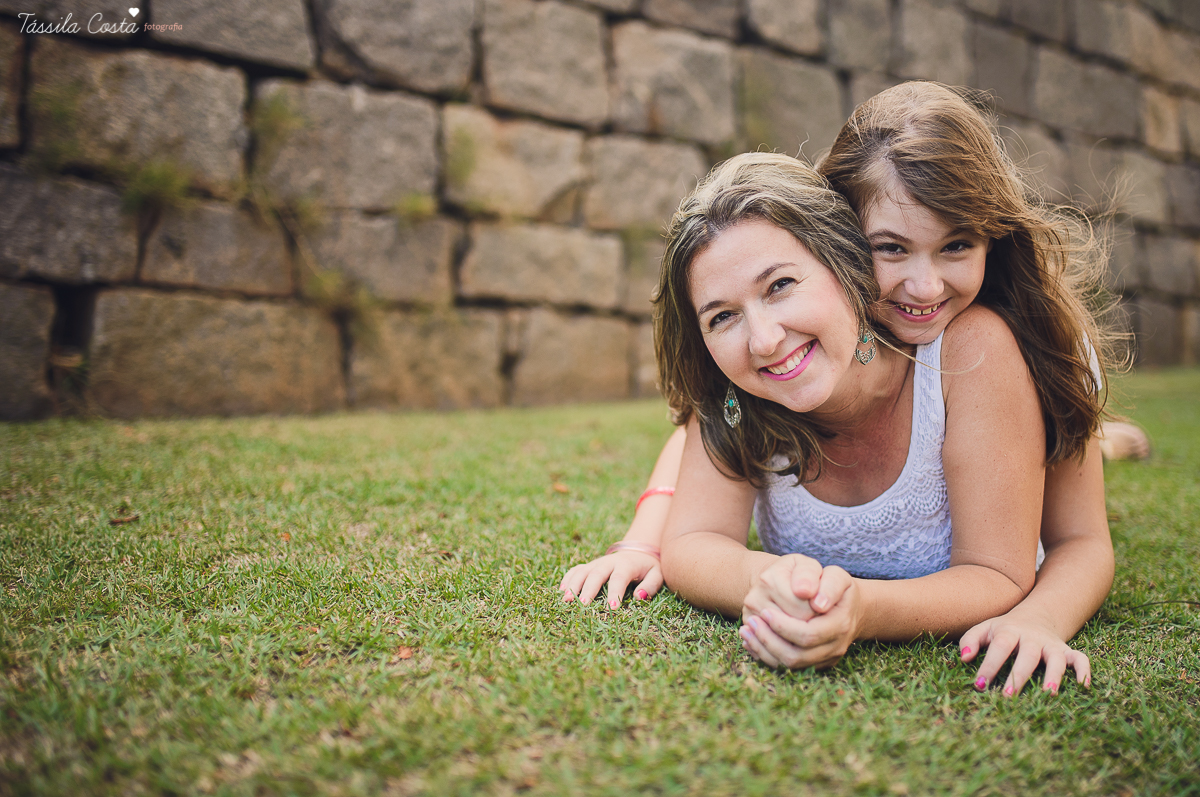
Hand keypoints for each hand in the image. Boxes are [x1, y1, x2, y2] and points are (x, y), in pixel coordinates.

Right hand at [559, 550, 661, 607]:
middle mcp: (609, 562)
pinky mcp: (590, 565)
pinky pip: (576, 570)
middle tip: (582, 603)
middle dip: (589, 588)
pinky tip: (561, 591)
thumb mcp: (657, 574)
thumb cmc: (648, 568)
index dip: (615, 592)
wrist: (638, 551)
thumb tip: (639, 597)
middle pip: (596, 574)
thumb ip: (651, 585)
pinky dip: (568, 579)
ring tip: (566, 600)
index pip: (619, 578)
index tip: (612, 607)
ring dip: (573, 585)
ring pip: (582, 571)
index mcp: (627, 564)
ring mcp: (597, 563)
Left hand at [740, 560, 857, 669]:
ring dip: (765, 649)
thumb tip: (808, 595)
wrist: (842, 603)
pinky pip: (787, 667)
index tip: (765, 611)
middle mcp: (835, 645)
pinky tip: (750, 639)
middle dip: (770, 639)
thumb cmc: (831, 585)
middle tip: (752, 621)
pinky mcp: (813, 663)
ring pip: (790, 664)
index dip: (784, 626)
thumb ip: (823, 581)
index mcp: (841, 623)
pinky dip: (765, 655)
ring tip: (747, 629)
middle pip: (797, 654)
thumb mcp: (834, 574)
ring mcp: (825, 657)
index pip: (808, 633)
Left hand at [959, 610, 1091, 695]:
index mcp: (1010, 631)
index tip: (979, 684)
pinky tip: (1083, 686)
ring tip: (1048, 693)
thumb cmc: (1003, 630)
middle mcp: (1033, 638)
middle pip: (1027, 655)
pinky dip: (1084, 671)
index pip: (1000, 647)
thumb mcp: (984, 629)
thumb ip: (970, 640)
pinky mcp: (1067, 651)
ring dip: (1053, 675)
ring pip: (1056, 659)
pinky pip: (1081, 659)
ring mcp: (1051, 645)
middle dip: (1018, 676)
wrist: (1034, 617)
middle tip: (1007, 696)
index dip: (989, 665)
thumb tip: (964, 658)